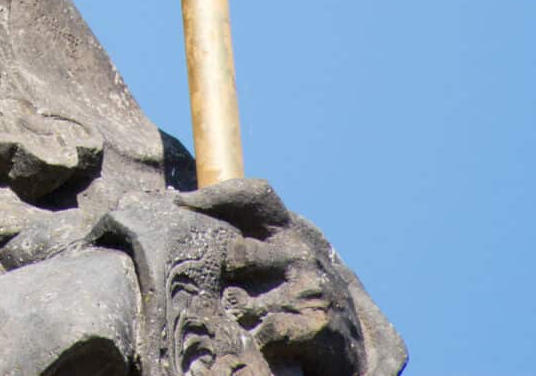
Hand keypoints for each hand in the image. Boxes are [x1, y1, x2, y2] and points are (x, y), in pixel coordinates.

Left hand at [181, 178, 396, 375]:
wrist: (356, 341)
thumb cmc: (300, 289)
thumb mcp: (282, 252)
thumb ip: (248, 231)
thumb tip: (180, 203)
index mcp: (289, 228)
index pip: (254, 194)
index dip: (216, 194)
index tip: (180, 203)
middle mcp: (300, 250)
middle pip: (237, 253)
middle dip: (225, 277)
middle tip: (230, 291)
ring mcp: (310, 285)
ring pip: (242, 301)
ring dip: (240, 317)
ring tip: (253, 322)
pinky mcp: (316, 322)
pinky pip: (265, 331)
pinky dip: (260, 341)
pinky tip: (270, 342)